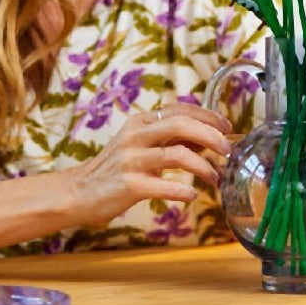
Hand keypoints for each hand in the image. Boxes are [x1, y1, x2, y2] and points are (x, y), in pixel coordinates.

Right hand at [65, 103, 232, 226]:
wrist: (78, 192)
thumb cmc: (115, 169)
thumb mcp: (142, 146)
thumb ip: (171, 139)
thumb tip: (209, 136)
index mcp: (140, 122)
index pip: (180, 109)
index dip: (208, 116)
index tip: (227, 127)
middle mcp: (135, 135)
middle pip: (181, 125)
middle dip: (211, 136)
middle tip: (228, 150)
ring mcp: (130, 159)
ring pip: (176, 154)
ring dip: (203, 167)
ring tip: (215, 178)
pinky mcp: (128, 184)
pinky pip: (163, 185)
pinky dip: (183, 190)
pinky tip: (192, 195)